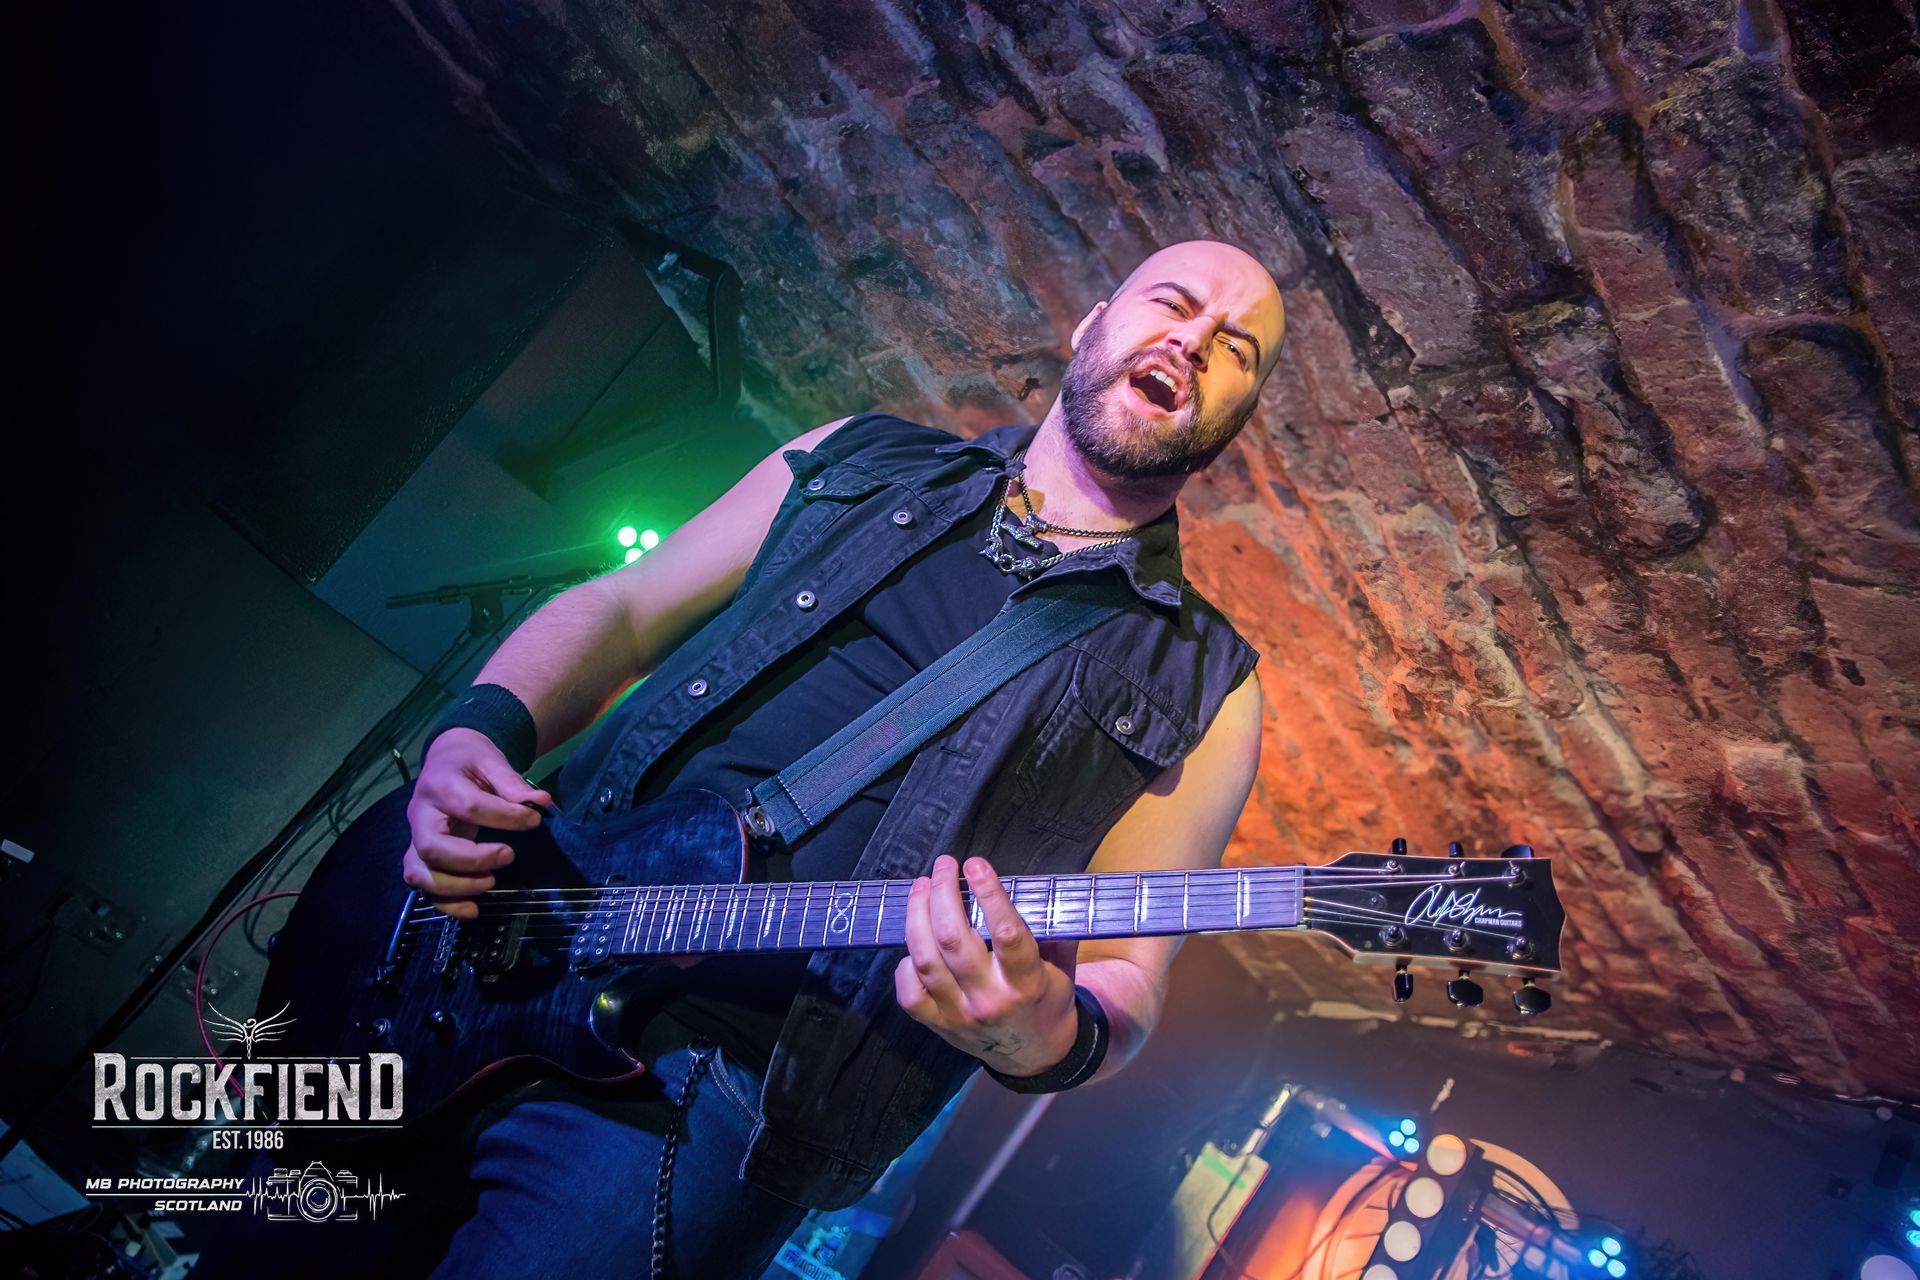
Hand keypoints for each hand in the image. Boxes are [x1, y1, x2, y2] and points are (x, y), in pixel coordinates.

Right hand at [403, 728, 550, 918]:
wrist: (447, 760)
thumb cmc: (471, 762)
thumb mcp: (492, 761)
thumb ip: (513, 783)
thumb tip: (542, 802)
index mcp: (440, 785)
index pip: (469, 807)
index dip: (504, 817)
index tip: (533, 821)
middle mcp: (419, 814)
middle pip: (433, 848)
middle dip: (472, 860)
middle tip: (509, 855)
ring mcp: (415, 837)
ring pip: (420, 872)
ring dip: (457, 886)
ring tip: (492, 882)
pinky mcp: (419, 855)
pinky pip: (422, 886)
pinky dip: (445, 903)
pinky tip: (473, 909)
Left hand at [895, 855, 1079, 1075]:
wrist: (1037, 1054)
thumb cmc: (1048, 999)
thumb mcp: (1062, 965)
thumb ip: (1050, 929)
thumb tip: (1033, 885)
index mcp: (1026, 983)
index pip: (1005, 933)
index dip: (988, 894)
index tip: (976, 865)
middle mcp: (989, 1000)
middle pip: (953, 940)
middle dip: (942, 894)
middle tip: (943, 866)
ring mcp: (958, 1014)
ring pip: (924, 959)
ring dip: (917, 916)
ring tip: (921, 888)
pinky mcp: (938, 1025)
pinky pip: (909, 991)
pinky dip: (906, 961)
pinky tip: (915, 940)